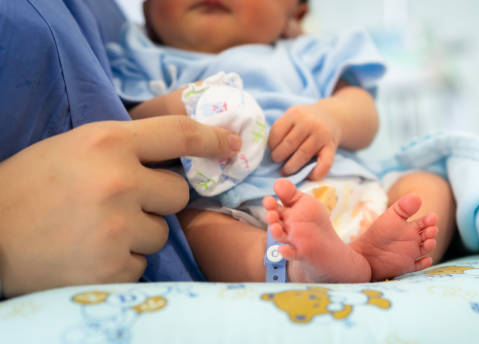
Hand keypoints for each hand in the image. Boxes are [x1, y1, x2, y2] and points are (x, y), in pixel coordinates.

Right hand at [0, 116, 240, 296]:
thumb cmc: (31, 186)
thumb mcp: (76, 147)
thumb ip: (126, 149)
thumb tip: (180, 156)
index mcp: (108, 142)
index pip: (180, 134)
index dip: (212, 139)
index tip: (230, 145)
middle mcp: (120, 181)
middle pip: (179, 193)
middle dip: (159, 200)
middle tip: (121, 203)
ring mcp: (118, 226)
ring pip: (161, 233)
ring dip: (137, 235)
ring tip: (95, 232)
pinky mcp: (113, 266)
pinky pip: (141, 264)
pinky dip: (121, 262)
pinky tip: (88, 254)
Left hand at [268, 104, 341, 179]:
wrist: (332, 116)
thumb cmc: (306, 120)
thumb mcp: (293, 116)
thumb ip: (282, 128)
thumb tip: (268, 152)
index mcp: (295, 114)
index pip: (277, 132)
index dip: (271, 146)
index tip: (272, 151)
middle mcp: (309, 123)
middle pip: (288, 145)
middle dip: (278, 157)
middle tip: (277, 163)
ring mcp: (321, 135)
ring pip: (302, 155)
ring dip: (291, 167)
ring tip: (285, 171)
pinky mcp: (331, 147)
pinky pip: (324, 164)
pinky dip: (315, 173)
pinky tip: (308, 175)